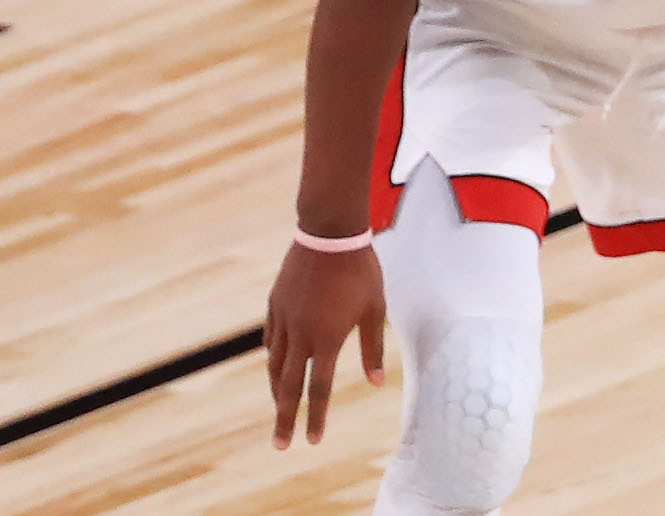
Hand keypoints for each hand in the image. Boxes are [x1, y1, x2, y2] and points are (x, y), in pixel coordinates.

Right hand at [265, 241, 387, 448]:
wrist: (329, 235)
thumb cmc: (361, 272)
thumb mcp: (376, 309)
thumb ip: (373, 348)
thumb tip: (376, 383)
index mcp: (327, 338)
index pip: (319, 388)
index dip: (315, 417)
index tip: (311, 441)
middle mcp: (301, 335)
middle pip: (289, 386)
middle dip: (285, 418)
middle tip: (279, 445)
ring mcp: (284, 320)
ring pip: (275, 364)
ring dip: (278, 390)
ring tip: (280, 409)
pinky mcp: (275, 305)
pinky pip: (271, 340)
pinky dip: (273, 358)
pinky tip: (277, 367)